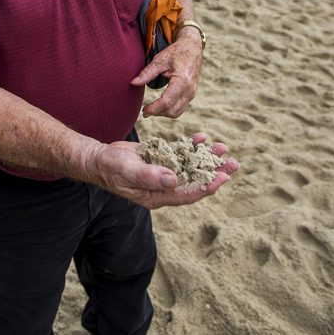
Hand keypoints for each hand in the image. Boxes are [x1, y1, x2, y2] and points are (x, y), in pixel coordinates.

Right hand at [90, 133, 238, 208]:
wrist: (99, 158)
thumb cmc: (111, 168)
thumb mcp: (129, 171)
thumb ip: (150, 176)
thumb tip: (174, 179)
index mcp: (158, 196)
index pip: (187, 194)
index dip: (206, 186)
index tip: (222, 178)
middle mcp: (164, 187)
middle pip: (195, 180)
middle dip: (214, 172)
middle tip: (234, 163)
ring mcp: (163, 173)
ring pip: (190, 166)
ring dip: (206, 158)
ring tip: (223, 148)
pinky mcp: (161, 160)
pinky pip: (181, 154)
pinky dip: (191, 147)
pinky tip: (202, 138)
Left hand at [130, 33, 201, 117]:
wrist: (192, 48)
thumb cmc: (176, 52)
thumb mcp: (160, 60)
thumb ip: (147, 73)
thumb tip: (133, 83)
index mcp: (183, 81)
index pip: (167, 101)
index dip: (154, 108)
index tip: (144, 111)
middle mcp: (190, 90)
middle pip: (172, 111)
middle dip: (158, 113)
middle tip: (145, 111)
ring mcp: (192, 93)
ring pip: (177, 112)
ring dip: (163, 113)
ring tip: (151, 109)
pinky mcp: (191, 94)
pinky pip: (180, 108)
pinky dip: (169, 109)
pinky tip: (160, 105)